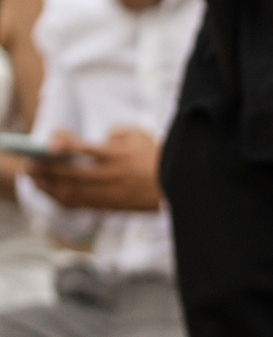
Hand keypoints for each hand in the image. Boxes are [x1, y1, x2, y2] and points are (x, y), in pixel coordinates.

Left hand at [24, 126, 158, 210]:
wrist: (179, 187)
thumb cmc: (157, 157)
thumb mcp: (141, 135)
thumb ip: (116, 131)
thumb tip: (99, 139)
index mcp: (119, 155)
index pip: (85, 149)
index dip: (64, 145)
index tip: (50, 145)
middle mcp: (112, 175)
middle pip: (71, 173)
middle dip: (47, 168)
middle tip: (31, 163)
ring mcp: (110, 192)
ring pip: (72, 191)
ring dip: (50, 185)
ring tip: (36, 178)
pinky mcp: (111, 205)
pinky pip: (80, 203)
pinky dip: (61, 197)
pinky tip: (51, 191)